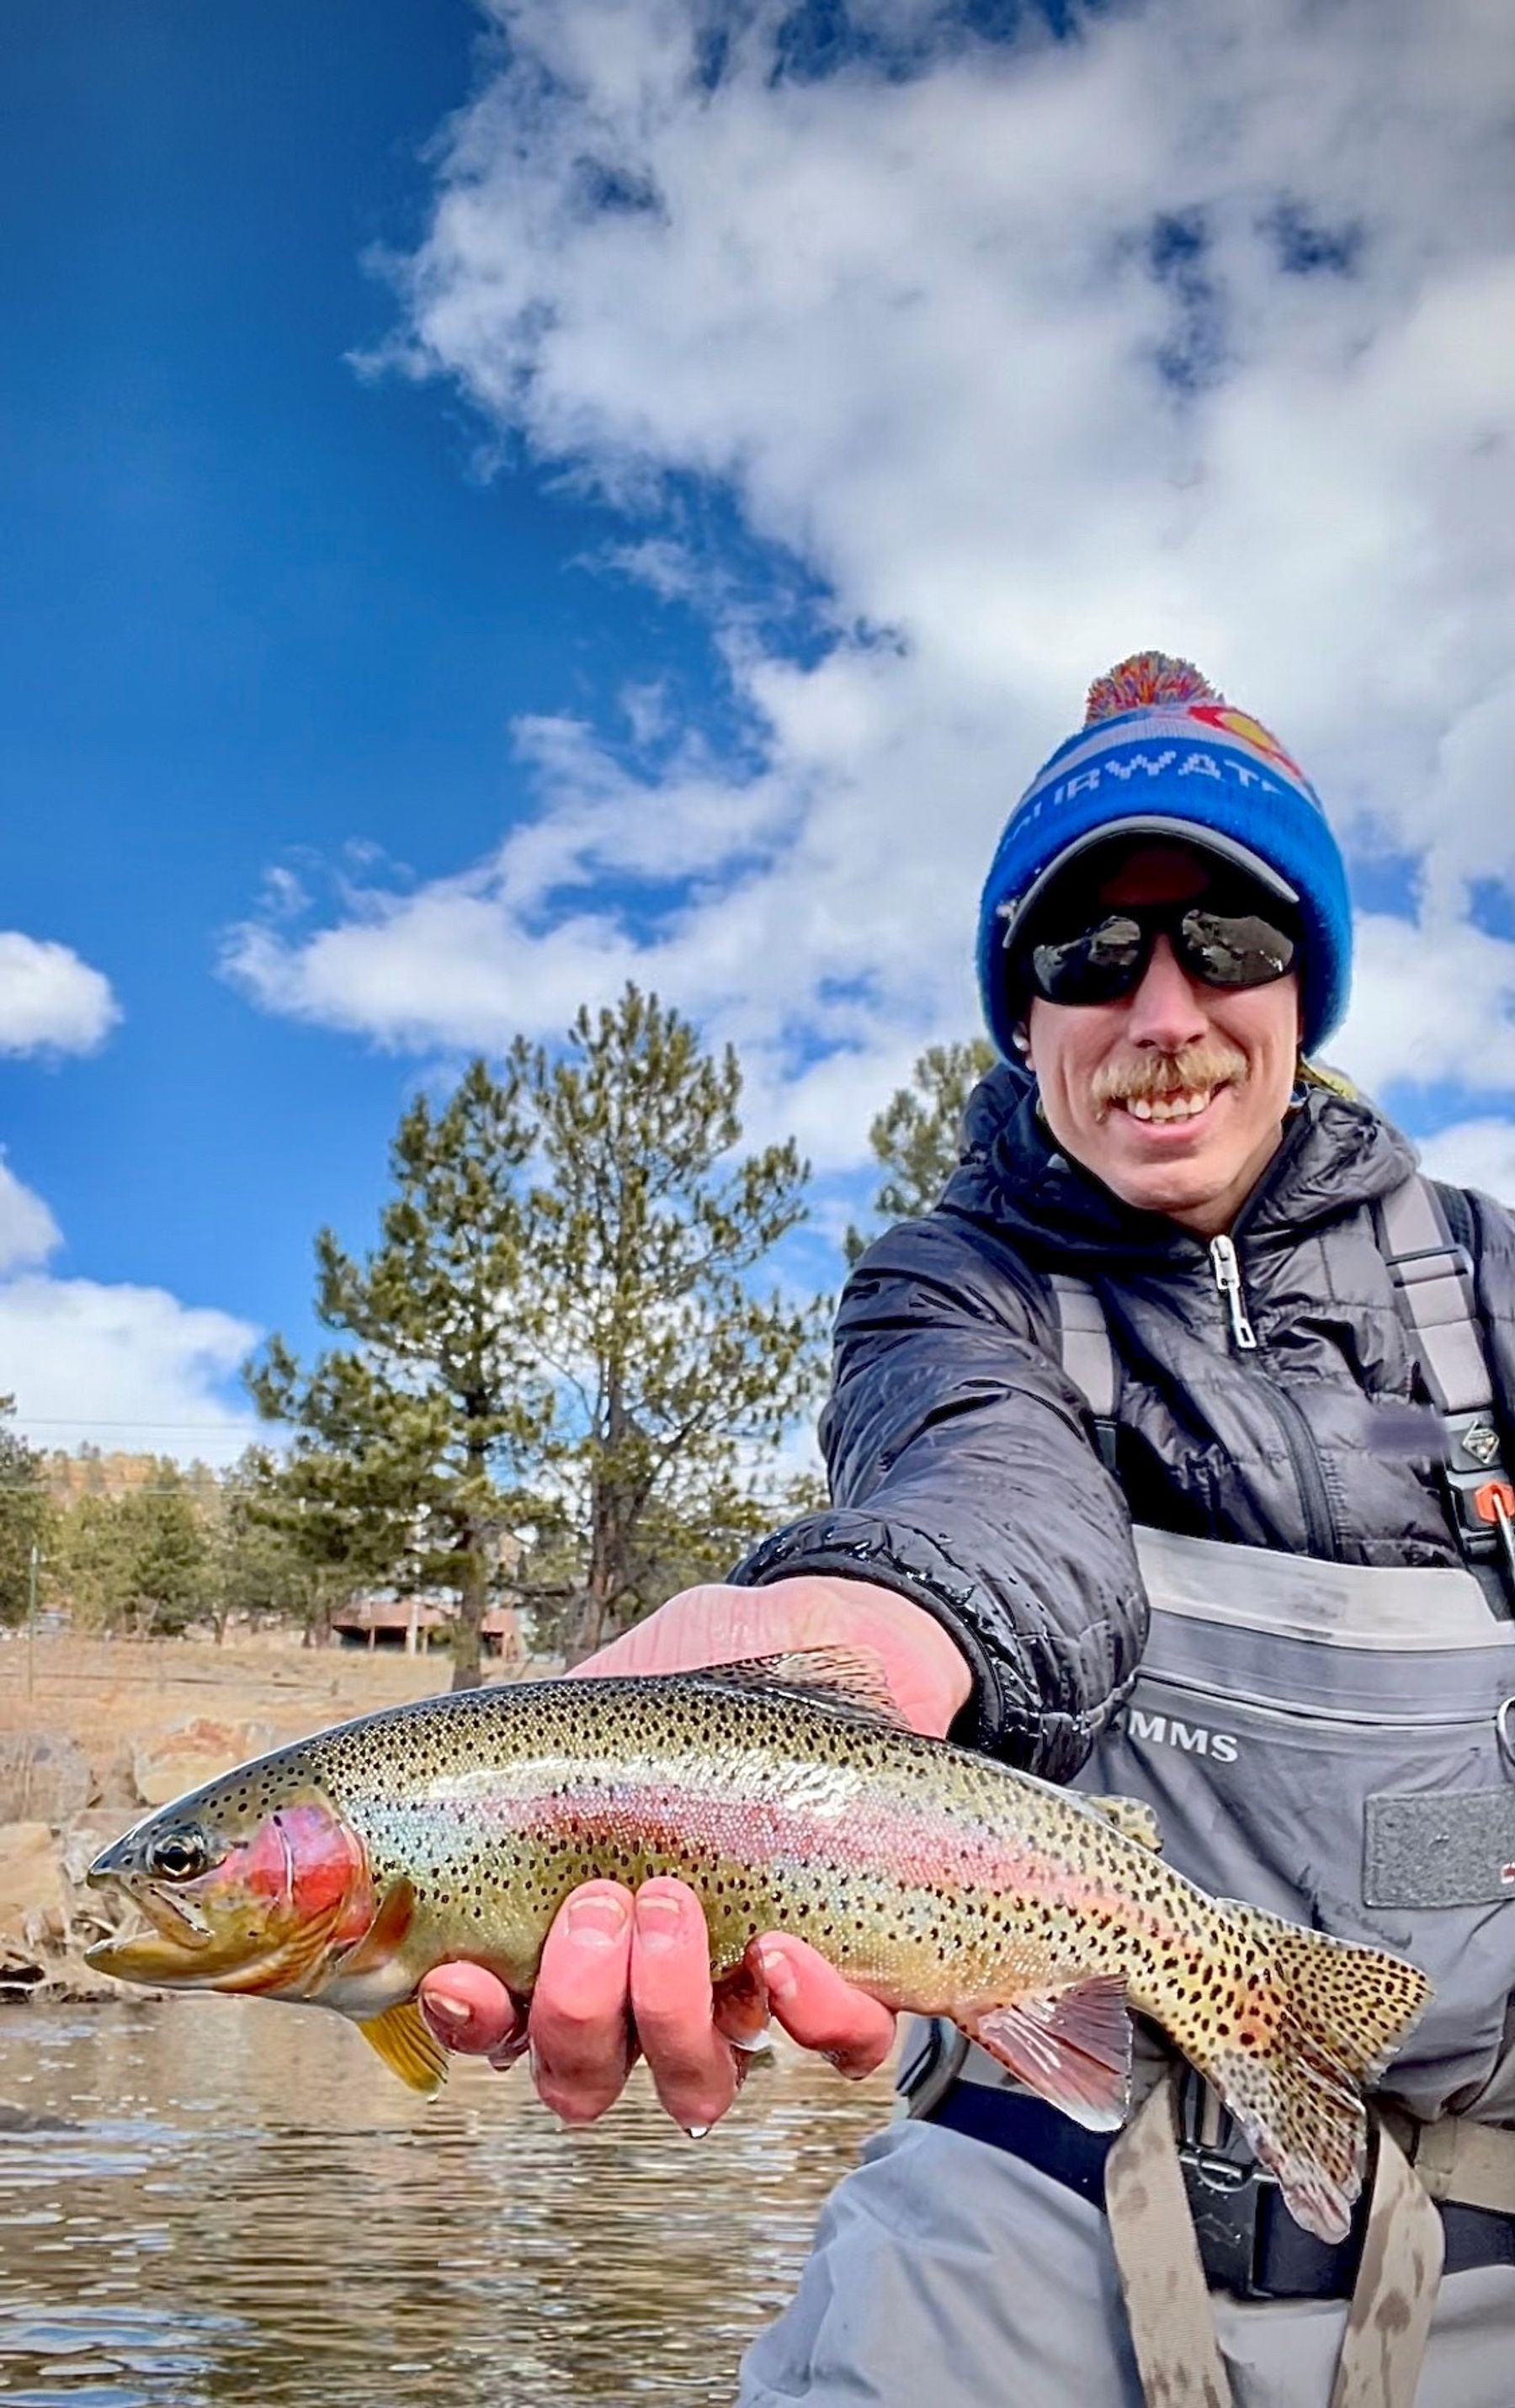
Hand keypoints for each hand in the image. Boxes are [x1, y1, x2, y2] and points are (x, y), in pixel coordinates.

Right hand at [419, 1575, 970, 2125]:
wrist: (845, 1625)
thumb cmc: (714, 1675)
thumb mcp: (610, 1687)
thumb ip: (536, 1737)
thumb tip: (452, 1766)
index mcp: (576, 1927)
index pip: (504, 2020)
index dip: (471, 2022)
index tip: (461, 1974)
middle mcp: (652, 1983)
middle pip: (584, 2075)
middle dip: (577, 2007)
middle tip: (597, 1904)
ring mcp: (749, 1990)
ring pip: (694, 2083)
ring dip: (670, 2012)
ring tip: (673, 1903)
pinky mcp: (853, 1976)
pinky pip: (838, 2045)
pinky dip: (808, 2014)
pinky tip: (783, 1949)